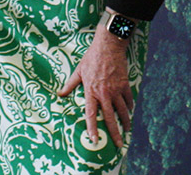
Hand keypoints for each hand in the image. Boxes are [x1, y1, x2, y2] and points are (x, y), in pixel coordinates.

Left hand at [58, 25, 133, 149]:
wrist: (109, 46)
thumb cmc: (92, 57)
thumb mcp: (79, 71)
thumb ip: (70, 84)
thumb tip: (60, 94)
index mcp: (91, 91)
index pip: (91, 114)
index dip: (92, 129)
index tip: (95, 141)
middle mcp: (104, 93)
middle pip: (110, 117)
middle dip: (114, 133)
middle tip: (119, 144)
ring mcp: (116, 89)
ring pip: (122, 110)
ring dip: (125, 121)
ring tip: (126, 131)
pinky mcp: (124, 83)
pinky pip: (128, 98)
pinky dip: (129, 105)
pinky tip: (130, 111)